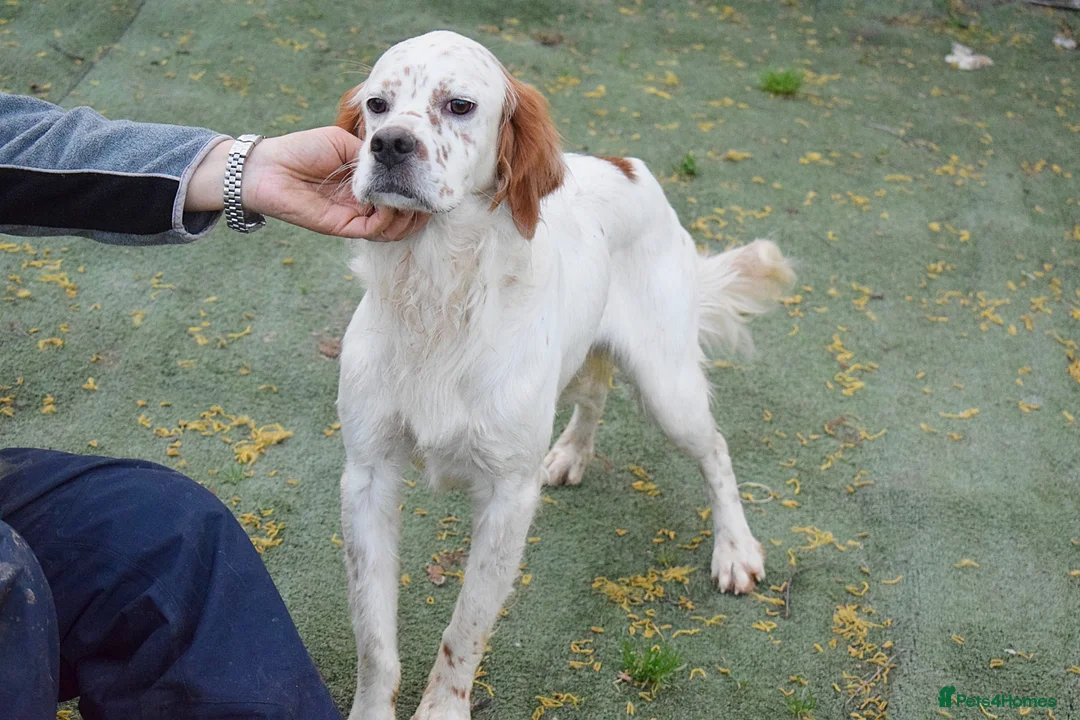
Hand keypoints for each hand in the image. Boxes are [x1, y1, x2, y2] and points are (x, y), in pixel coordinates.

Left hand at [186, 128, 429, 240]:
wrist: (270, 166)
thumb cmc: (302, 148)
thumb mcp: (344, 142)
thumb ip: (371, 154)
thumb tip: (397, 163)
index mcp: (365, 182)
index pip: (399, 192)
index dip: (415, 188)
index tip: (430, 177)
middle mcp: (363, 203)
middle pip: (402, 215)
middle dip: (418, 207)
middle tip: (429, 194)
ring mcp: (355, 217)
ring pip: (392, 228)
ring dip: (407, 216)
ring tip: (414, 200)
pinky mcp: (343, 227)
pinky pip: (374, 231)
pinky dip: (387, 221)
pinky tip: (390, 204)